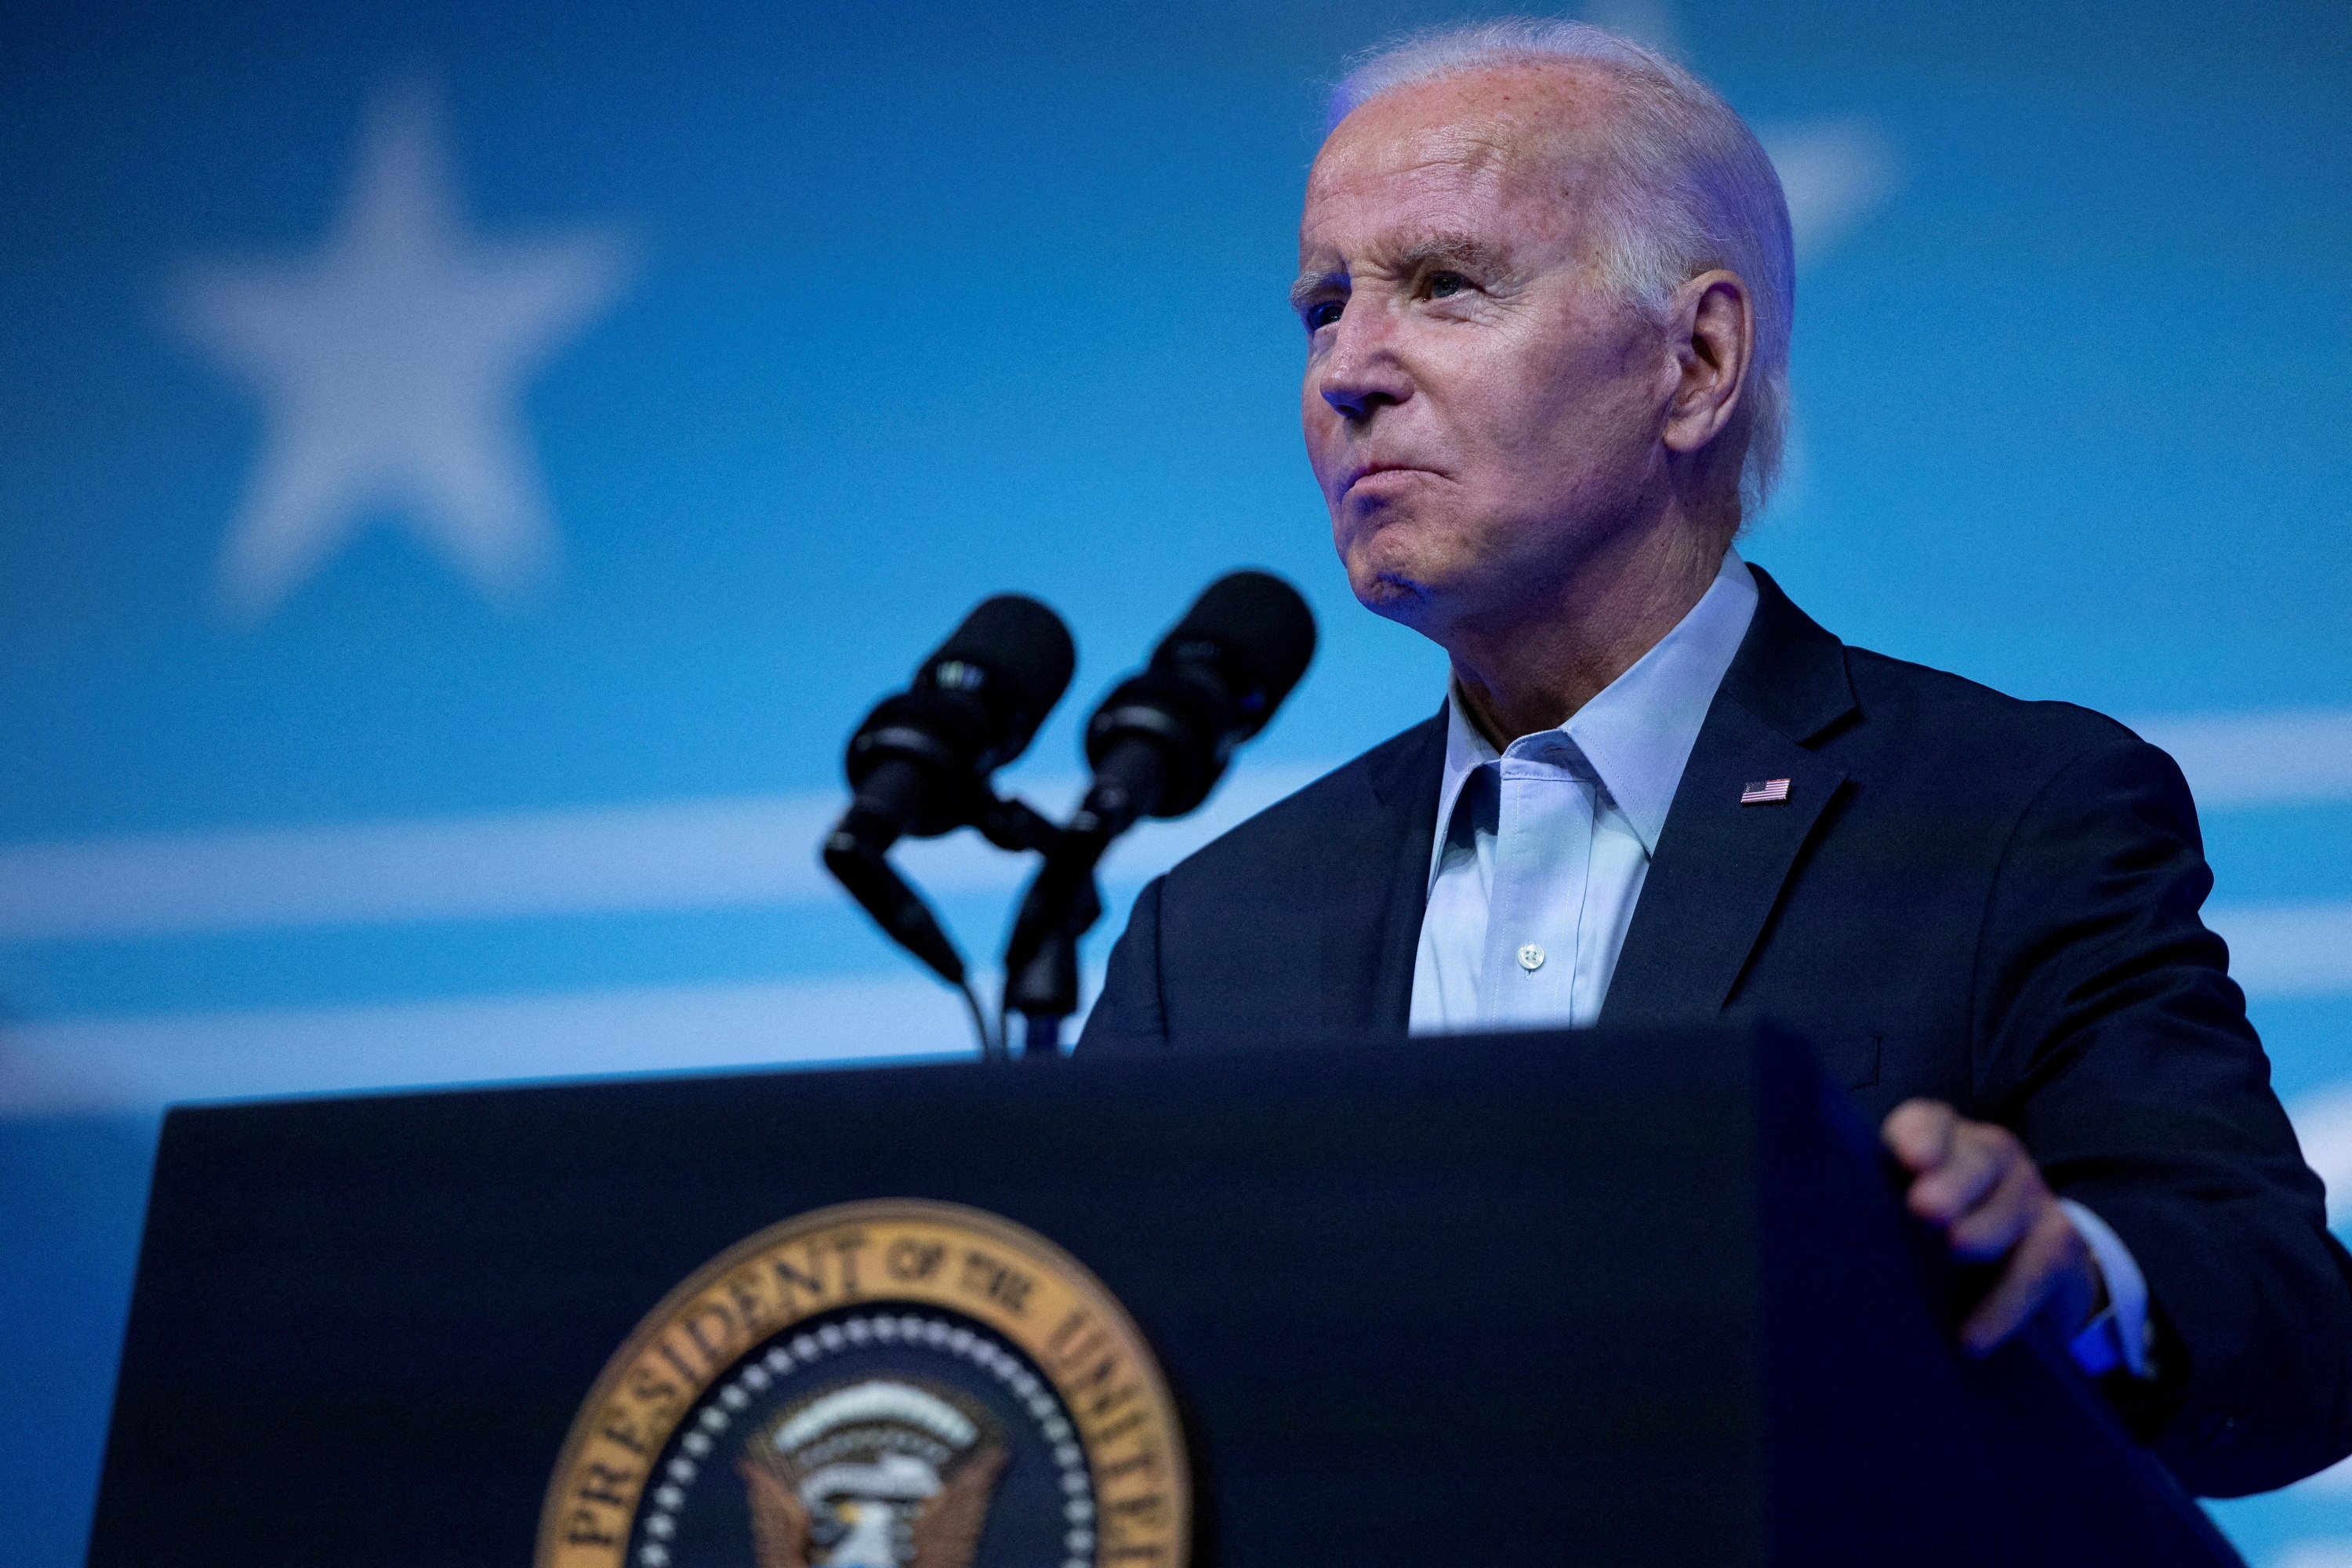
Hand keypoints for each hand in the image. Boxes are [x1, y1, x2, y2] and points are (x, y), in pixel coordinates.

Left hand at [1881, 1098, 2104, 1354]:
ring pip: (2010, 1207)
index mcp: (1942, 1141)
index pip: (1928, 1122)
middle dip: (1952, 1182)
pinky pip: (2035, 1269)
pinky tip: (1971, 1335)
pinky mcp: (2059, 1240)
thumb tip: (1827, 1246)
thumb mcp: (1904, 1219)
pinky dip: (2003, 1305)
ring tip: (1955, 1248)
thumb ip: (1877, 1214)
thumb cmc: (1935, 1236)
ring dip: (1983, 1229)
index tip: (1911, 1162)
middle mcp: (1990, 1156)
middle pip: (1977, 1158)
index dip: (1920, 1137)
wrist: (2027, 1271)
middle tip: (1925, 1208)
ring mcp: (2030, 1193)